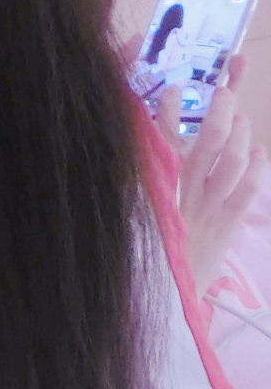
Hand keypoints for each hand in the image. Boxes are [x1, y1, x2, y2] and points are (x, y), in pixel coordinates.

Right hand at [128, 34, 266, 288]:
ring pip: (232, 160)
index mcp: (152, 189)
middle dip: (221, 110)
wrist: (160, 297)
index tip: (174, 91)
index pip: (160, 141)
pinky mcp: (226, 225)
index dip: (169, 112)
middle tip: (224, 93)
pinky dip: (256, 165)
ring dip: (240, 134)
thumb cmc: (145, 248)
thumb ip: (137, 174)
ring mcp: (208, 210)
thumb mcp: (132, 211)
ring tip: (239, 120)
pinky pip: (248, 190)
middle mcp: (182, 194)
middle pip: (209, 142)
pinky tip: (257, 152)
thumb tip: (142, 132)